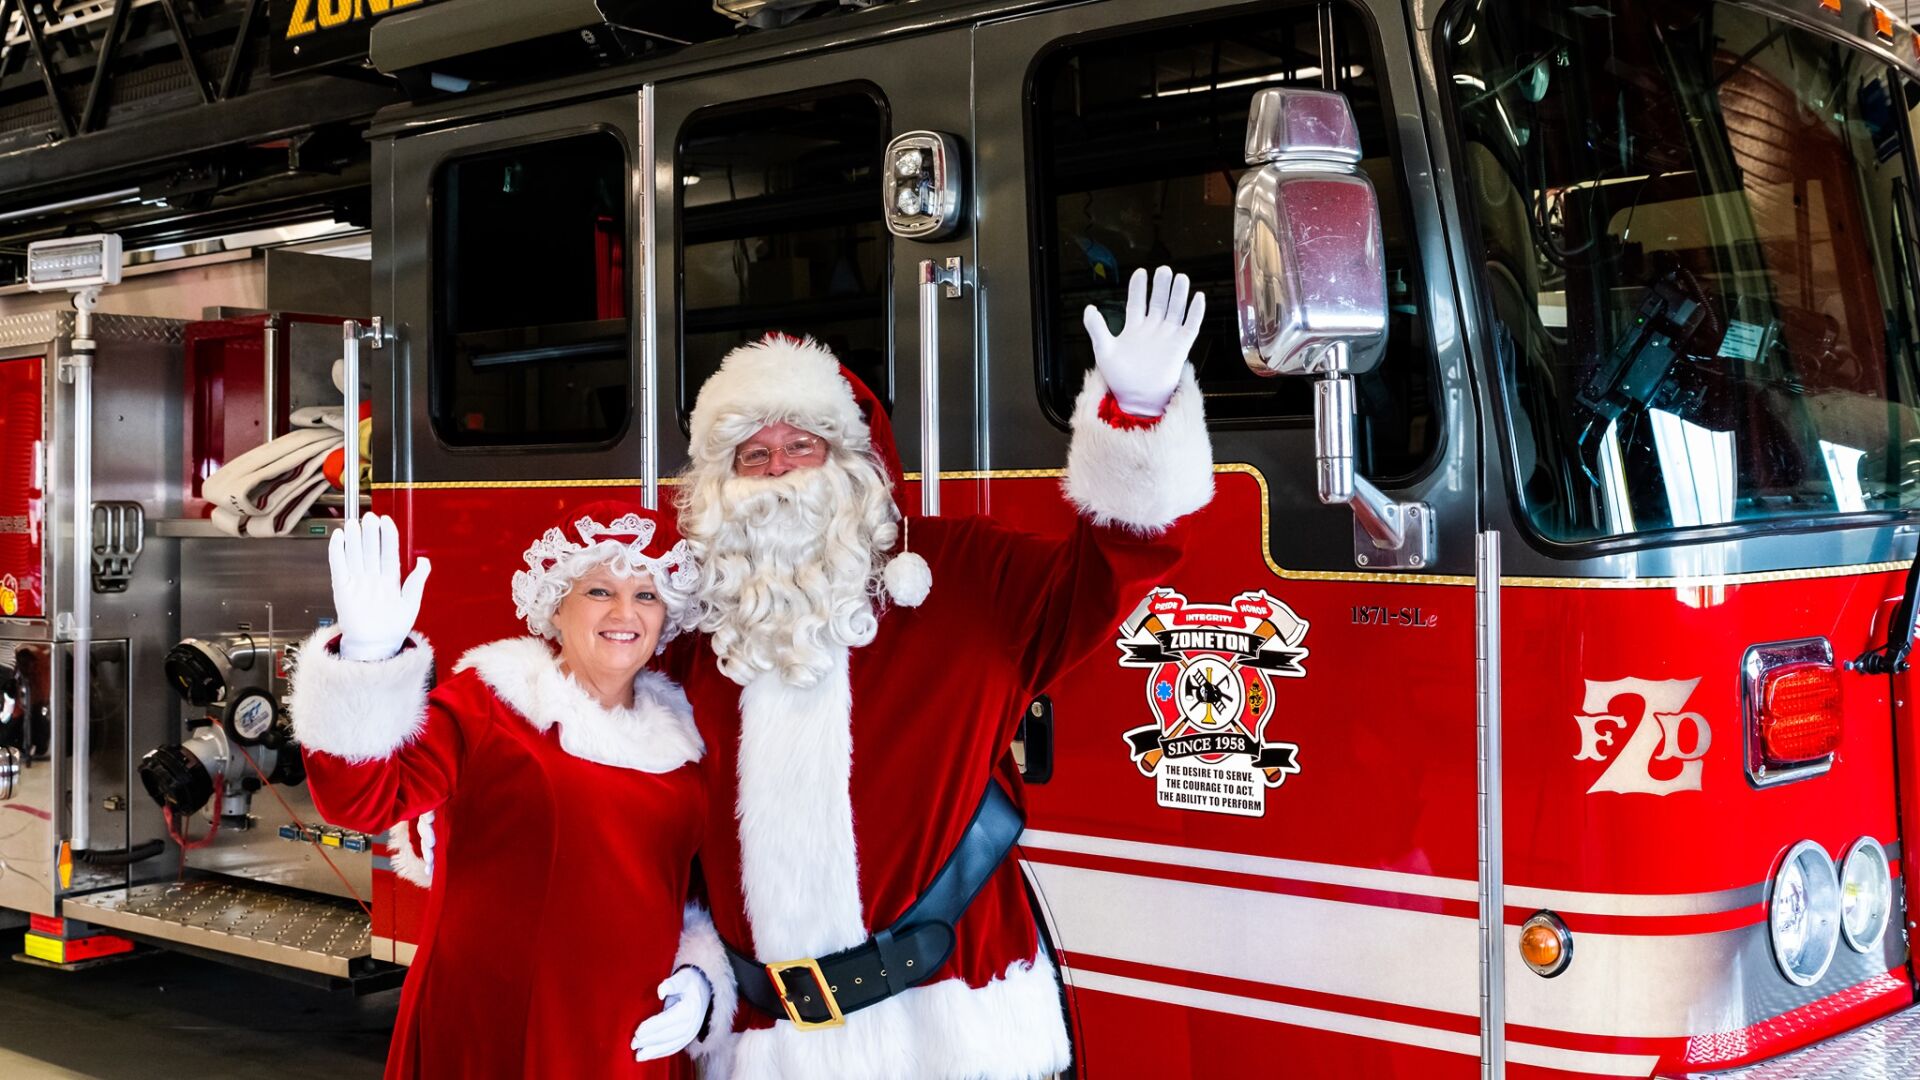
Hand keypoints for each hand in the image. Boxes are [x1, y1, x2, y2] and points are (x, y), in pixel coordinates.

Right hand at [328, 513, 430, 661]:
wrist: (375, 647)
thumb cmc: (393, 627)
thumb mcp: (411, 603)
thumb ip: (417, 581)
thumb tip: (424, 560)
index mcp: (390, 579)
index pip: (388, 552)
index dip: (387, 536)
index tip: (387, 520)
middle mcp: (373, 577)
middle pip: (371, 549)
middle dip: (370, 533)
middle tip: (370, 517)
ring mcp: (357, 582)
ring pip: (355, 554)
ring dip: (354, 538)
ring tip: (354, 523)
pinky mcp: (342, 589)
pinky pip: (338, 566)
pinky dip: (337, 552)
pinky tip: (338, 537)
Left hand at [631, 966, 711, 1061]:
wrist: (706, 990)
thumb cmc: (689, 983)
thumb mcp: (682, 978)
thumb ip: (671, 983)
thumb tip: (660, 991)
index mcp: (688, 1009)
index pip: (667, 1020)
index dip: (652, 1027)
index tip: (637, 1032)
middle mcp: (691, 1024)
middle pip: (667, 1036)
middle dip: (649, 1041)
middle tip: (633, 1043)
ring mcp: (690, 1033)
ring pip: (670, 1045)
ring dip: (653, 1051)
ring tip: (638, 1055)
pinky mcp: (688, 1038)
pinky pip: (673, 1048)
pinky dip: (660, 1053)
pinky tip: (648, 1055)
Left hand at [1082, 265, 1206, 416]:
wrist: (1138, 399)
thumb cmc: (1120, 378)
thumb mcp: (1104, 350)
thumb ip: (1097, 328)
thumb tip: (1089, 308)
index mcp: (1133, 328)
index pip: (1137, 301)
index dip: (1139, 288)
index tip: (1140, 273)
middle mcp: (1152, 329)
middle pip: (1159, 301)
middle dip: (1161, 286)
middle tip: (1163, 270)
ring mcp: (1168, 336)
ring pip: (1176, 309)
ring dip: (1179, 294)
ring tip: (1180, 277)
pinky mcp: (1181, 346)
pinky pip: (1191, 325)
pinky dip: (1195, 312)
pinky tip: (1198, 297)